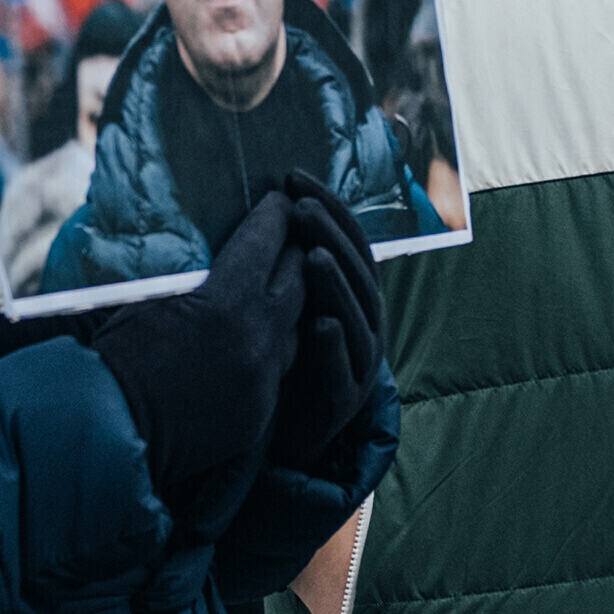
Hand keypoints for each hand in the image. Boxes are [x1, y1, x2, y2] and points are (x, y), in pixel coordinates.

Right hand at [90, 191, 305, 496]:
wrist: (106, 431)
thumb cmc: (115, 356)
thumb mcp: (149, 297)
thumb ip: (194, 273)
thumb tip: (211, 245)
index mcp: (226, 298)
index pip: (268, 238)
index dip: (276, 213)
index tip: (279, 200)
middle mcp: (257, 335)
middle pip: (300, 276)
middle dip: (295, 252)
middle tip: (289, 236)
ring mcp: (264, 378)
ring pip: (297, 325)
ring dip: (288, 304)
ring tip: (275, 288)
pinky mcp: (262, 411)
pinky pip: (280, 370)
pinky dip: (271, 350)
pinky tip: (254, 341)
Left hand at [269, 173, 385, 472]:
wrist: (291, 436)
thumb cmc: (284, 364)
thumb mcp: (286, 307)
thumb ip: (282, 266)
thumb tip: (250, 206)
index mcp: (352, 296)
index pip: (348, 241)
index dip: (328, 207)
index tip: (295, 177)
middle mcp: (364, 325)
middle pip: (357, 271)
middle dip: (330, 235)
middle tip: (302, 207)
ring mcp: (357, 364)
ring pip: (356, 317)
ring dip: (335, 284)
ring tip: (311, 256)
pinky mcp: (343, 402)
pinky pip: (343, 372)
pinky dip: (333, 348)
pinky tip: (320, 326)